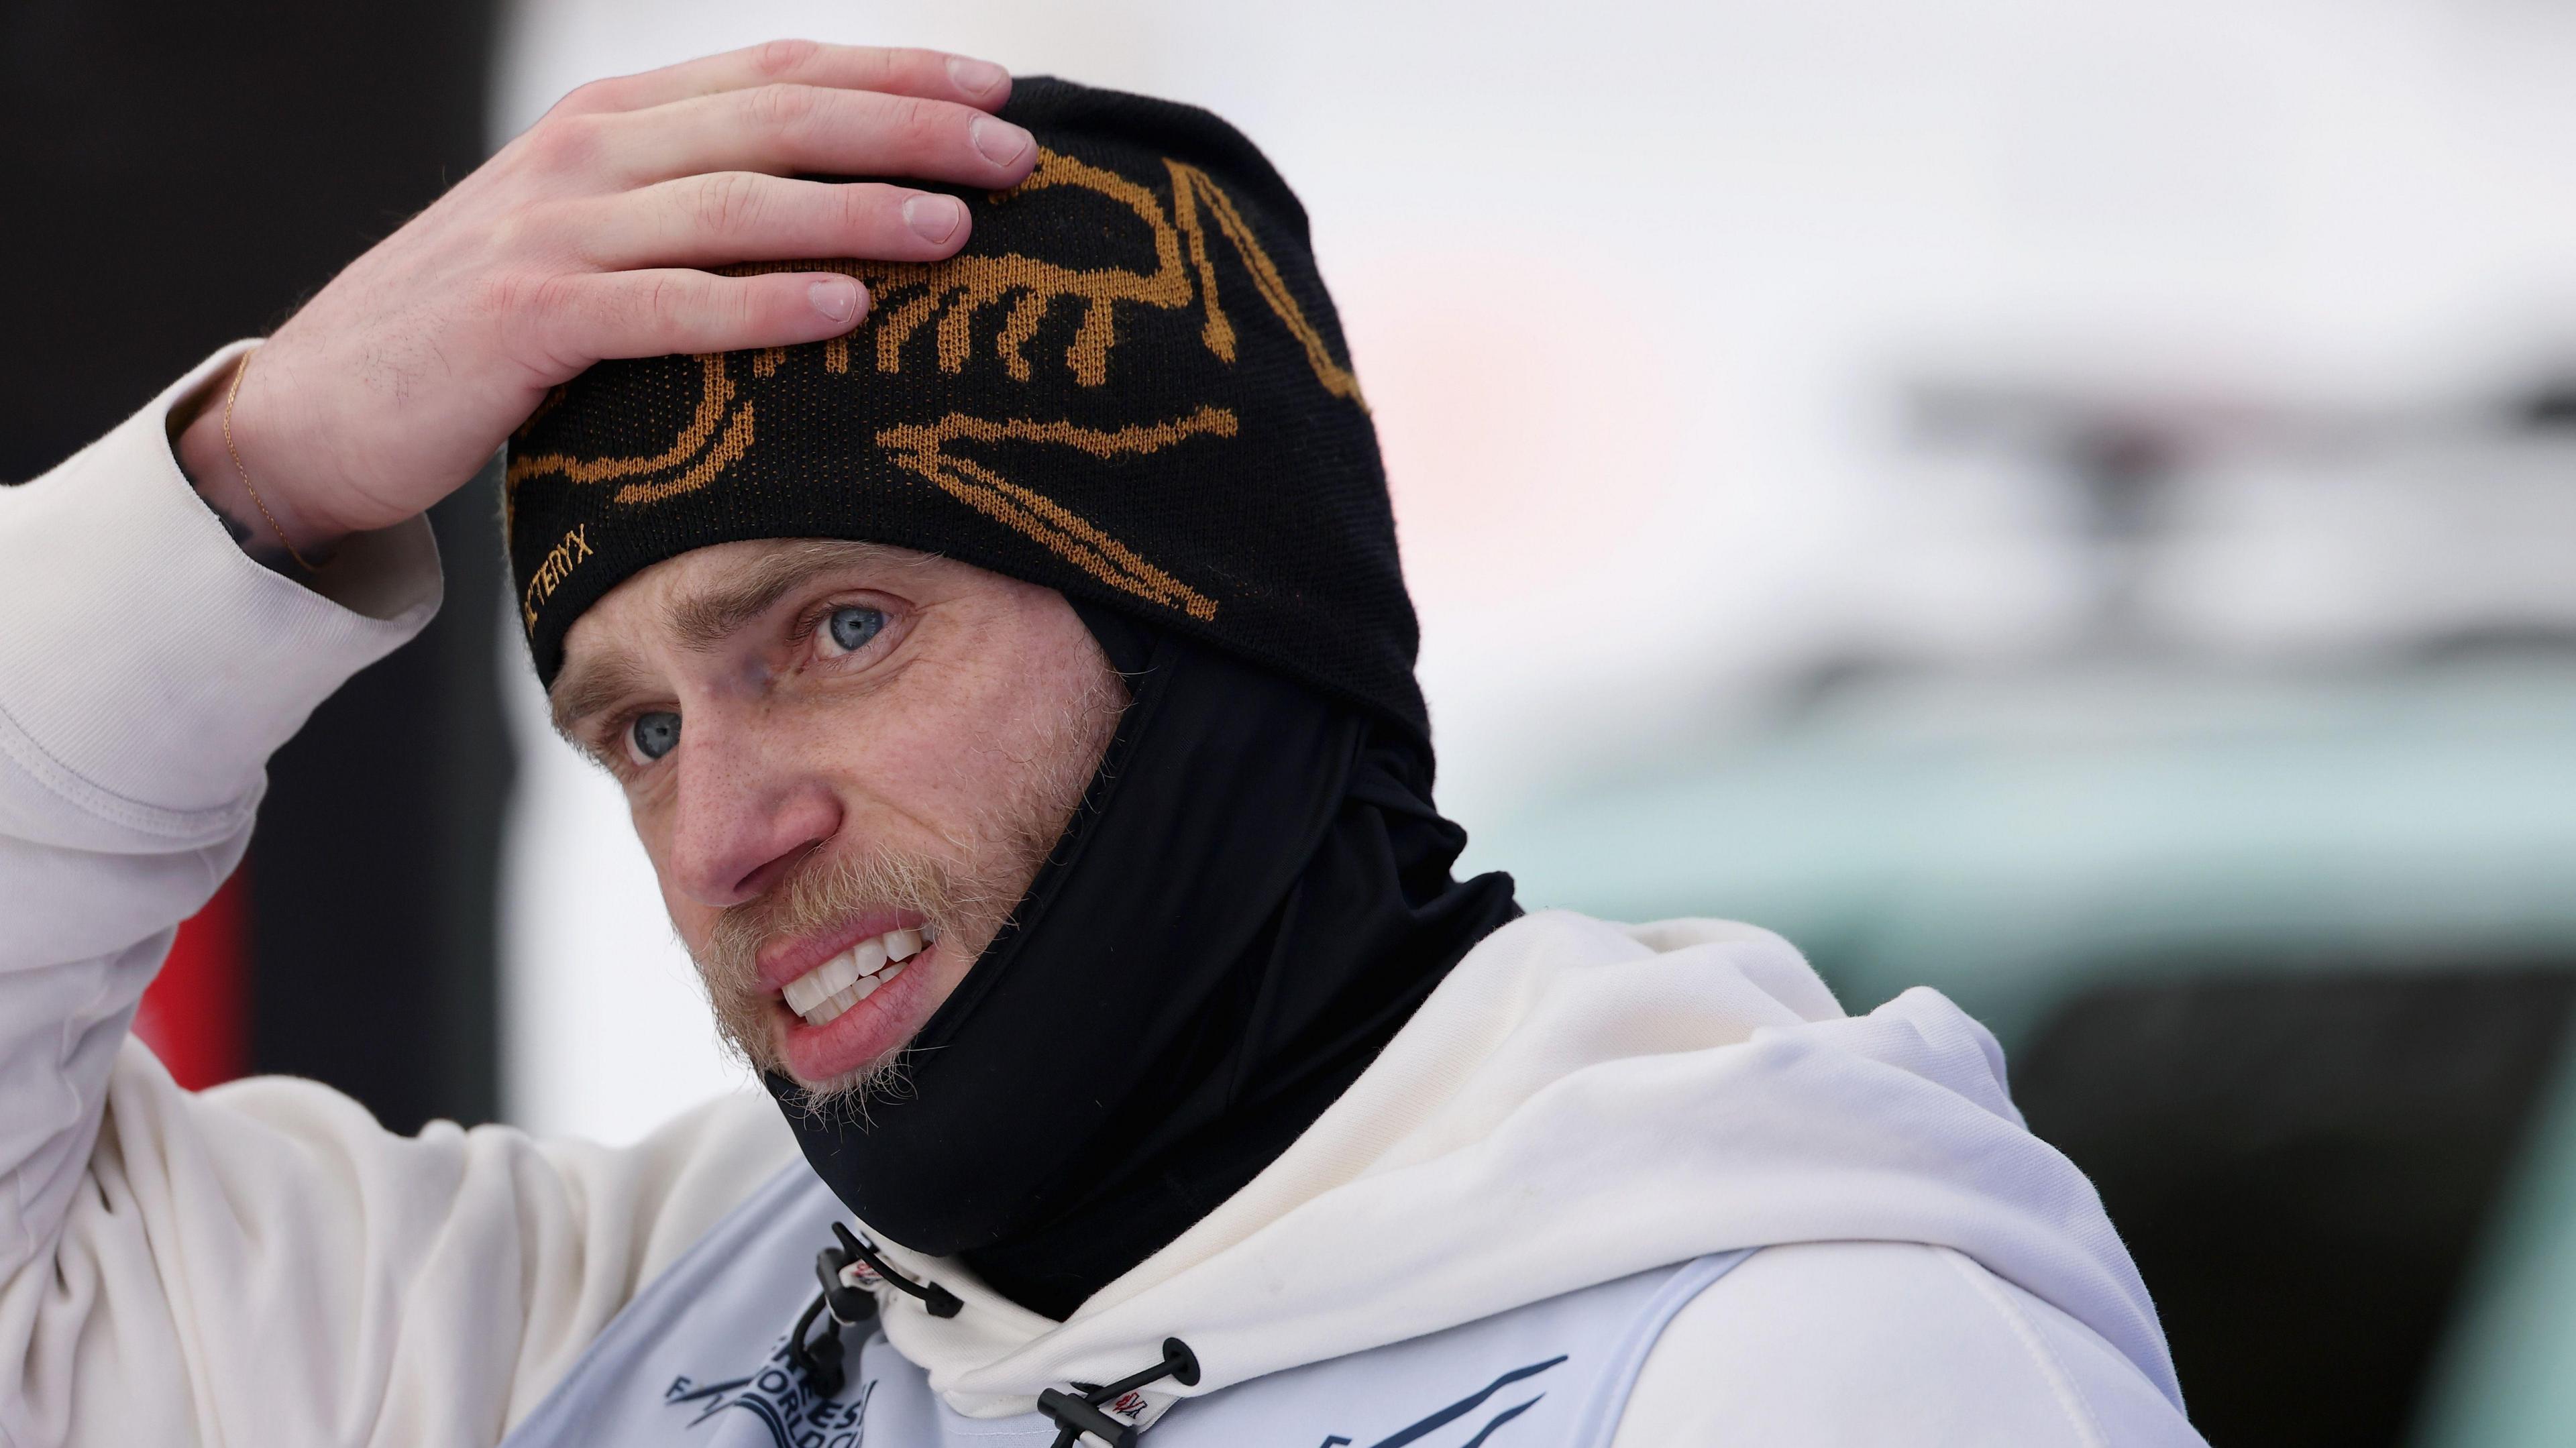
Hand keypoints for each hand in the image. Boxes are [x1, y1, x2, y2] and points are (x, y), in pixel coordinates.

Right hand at [175, 40, 1034, 564]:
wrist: (325, 405)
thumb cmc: (487, 330)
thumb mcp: (593, 236)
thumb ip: (692, 204)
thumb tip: (841, 208)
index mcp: (614, 119)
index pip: (777, 72)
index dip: (894, 75)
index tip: (1000, 95)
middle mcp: (588, 152)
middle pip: (776, 119)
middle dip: (906, 131)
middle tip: (1017, 156)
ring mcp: (553, 230)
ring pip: (734, 204)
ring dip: (855, 210)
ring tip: (957, 228)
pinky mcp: (525, 321)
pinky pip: (666, 307)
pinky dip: (761, 306)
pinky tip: (846, 309)